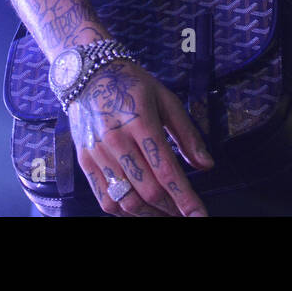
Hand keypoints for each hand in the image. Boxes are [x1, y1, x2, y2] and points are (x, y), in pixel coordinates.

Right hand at [68, 59, 214, 215]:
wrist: (88, 74)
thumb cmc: (133, 85)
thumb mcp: (166, 99)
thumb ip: (187, 134)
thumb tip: (207, 166)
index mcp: (141, 122)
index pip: (166, 171)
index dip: (186, 199)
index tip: (200, 216)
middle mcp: (116, 141)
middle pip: (148, 191)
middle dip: (172, 209)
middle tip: (186, 213)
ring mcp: (97, 153)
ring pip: (126, 200)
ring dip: (151, 214)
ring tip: (166, 212)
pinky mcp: (85, 162)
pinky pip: (105, 199)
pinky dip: (125, 212)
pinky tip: (141, 209)